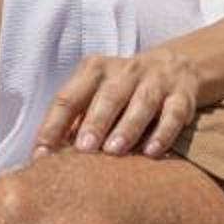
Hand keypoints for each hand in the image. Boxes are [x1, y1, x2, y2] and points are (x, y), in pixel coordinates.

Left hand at [32, 49, 203, 160]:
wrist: (175, 66)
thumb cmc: (122, 90)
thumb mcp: (96, 94)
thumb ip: (75, 121)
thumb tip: (46, 158)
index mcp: (95, 70)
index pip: (69, 97)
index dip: (54, 126)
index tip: (42, 156)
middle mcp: (125, 71)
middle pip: (108, 95)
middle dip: (95, 121)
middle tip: (84, 148)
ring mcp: (155, 80)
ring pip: (141, 101)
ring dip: (128, 126)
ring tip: (115, 150)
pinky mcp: (181, 94)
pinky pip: (173, 112)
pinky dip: (163, 132)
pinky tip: (152, 152)